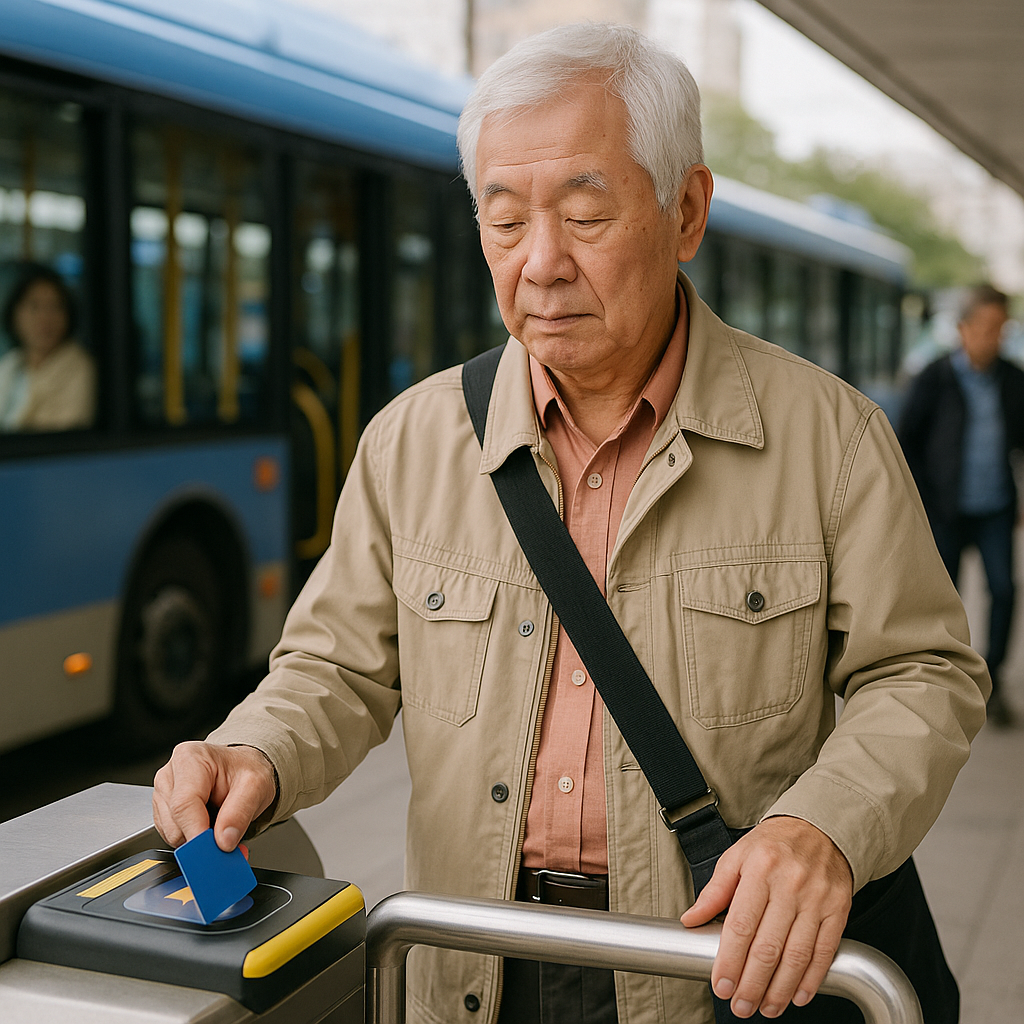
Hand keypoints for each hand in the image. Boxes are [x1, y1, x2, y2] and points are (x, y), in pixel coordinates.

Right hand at [153, 741, 277, 851]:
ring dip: (196, 839)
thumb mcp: (256, 786)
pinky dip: (191, 838)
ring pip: (171, 833)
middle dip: (200, 839)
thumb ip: (240, 813)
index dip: (197, 833)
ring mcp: (164, 791)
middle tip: (226, 839)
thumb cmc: (245, 770)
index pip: (184, 804)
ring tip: (219, 824)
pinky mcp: (163, 808)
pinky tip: (207, 824)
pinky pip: (171, 835)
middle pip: (175, 822)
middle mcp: (171, 773)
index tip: (212, 851)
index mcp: (191, 759)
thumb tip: (224, 841)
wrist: (242, 768)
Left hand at [680, 816, 852, 1018]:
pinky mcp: (838, 909)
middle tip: (740, 1005)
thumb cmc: (773, 844)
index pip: (741, 925)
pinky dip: (811, 978)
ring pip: (797, 955)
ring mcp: (817, 898)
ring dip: (780, 988)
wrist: (818, 827)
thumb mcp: (736, 856)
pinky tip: (798, 994)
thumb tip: (691, 920)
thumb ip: (715, 891)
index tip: (721, 985)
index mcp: (759, 870)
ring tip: (766, 1007)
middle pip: (768, 946)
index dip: (730, 961)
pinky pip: (824, 951)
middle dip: (752, 983)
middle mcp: (789, 884)